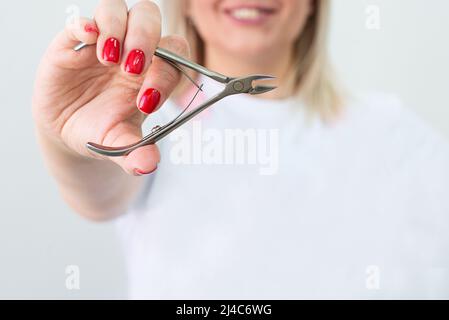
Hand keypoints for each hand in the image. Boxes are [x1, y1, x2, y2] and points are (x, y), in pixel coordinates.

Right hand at [32, 0, 188, 174]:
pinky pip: (81, 21)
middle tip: (132, 67)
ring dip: (118, 29)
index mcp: (152, 73)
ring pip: (119, 10)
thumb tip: (148, 165)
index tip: (148, 101)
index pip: (173, 58)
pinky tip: (88, 39)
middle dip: (146, 38)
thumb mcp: (119, 145)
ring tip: (108, 58)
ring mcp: (102, 43)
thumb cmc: (101, 130)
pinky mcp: (72, 43)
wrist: (68, 130)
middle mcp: (131, 52)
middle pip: (150, 19)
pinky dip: (85, 25)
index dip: (166, 74)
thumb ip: (135, 153)